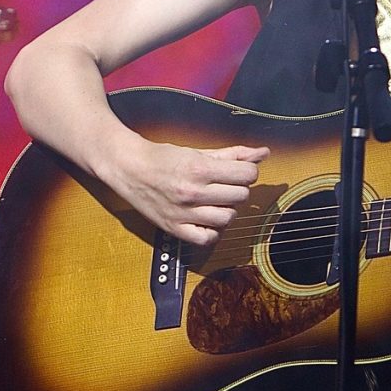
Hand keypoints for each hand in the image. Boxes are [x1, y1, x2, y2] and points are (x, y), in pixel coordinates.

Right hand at [103, 137, 269, 245]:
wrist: (128, 168)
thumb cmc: (162, 158)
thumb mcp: (198, 151)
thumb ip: (233, 154)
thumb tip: (263, 153)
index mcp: (199, 168)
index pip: (247, 175)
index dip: (247, 172)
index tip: (237, 171)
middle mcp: (193, 192)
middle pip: (240, 195)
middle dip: (236, 188)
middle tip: (222, 184)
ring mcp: (184, 213)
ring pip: (228, 217)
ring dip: (227, 208)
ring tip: (214, 200)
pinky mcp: (175, 228)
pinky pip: (208, 238)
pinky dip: (212, 230)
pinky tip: (206, 218)